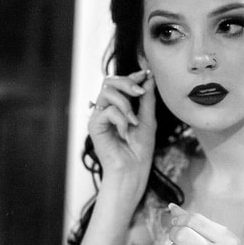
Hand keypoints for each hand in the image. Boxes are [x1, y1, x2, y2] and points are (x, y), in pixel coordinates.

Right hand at [88, 69, 155, 193]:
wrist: (132, 170)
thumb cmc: (139, 150)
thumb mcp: (148, 119)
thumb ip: (147, 99)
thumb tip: (149, 78)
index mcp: (117, 107)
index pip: (118, 83)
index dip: (131, 75)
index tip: (145, 74)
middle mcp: (105, 109)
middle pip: (109, 81)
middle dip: (126, 83)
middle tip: (140, 92)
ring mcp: (98, 117)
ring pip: (107, 92)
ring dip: (125, 104)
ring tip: (134, 120)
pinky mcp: (94, 126)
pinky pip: (108, 111)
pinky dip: (121, 120)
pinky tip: (125, 133)